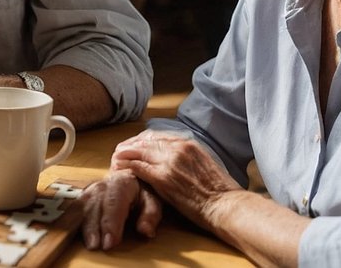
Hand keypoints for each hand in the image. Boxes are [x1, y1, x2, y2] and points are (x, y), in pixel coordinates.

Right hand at [81, 168, 161, 250]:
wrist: (130, 177)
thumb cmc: (141, 190)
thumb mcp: (153, 200)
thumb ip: (151, 215)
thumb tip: (145, 230)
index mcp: (122, 182)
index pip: (115, 203)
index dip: (111, 223)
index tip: (110, 241)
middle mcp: (104, 184)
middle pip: (96, 205)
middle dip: (95, 227)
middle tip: (96, 245)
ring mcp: (92, 189)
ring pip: (84, 206)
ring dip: (85, 225)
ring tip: (89, 243)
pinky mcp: (85, 196)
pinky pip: (78, 208)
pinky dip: (76, 220)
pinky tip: (77, 232)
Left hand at [108, 130, 241, 233]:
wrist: (226, 205)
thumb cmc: (219, 190)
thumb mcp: (204, 163)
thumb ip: (188, 156)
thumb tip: (177, 158)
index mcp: (188, 143)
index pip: (157, 136)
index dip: (142, 140)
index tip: (134, 145)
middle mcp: (177, 148)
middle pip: (145, 141)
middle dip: (130, 145)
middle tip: (119, 152)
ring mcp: (169, 162)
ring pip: (138, 151)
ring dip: (124, 155)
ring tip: (115, 159)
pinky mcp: (163, 178)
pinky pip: (138, 167)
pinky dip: (126, 167)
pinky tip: (118, 170)